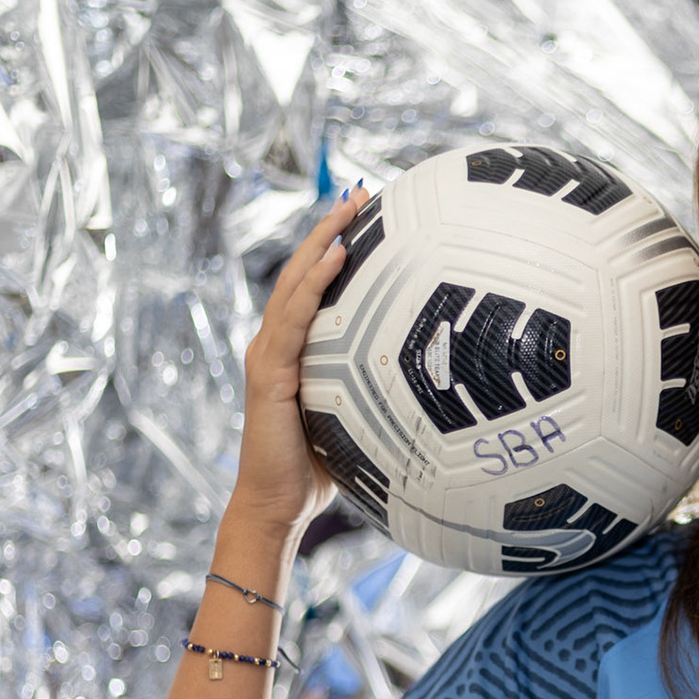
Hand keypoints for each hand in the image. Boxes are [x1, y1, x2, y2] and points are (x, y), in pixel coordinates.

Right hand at [228, 186, 368, 538]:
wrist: (279, 506)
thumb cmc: (319, 468)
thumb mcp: (354, 417)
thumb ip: (374, 390)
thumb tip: (430, 379)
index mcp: (294, 350)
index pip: (313, 287)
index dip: (334, 247)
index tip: (364, 214)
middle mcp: (275, 343)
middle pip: (301, 271)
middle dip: (329, 227)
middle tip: (359, 191)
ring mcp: (268, 355)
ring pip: (294, 284)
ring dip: (322, 241)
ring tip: (349, 207)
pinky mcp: (268, 373)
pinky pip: (295, 319)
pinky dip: (315, 284)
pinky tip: (337, 257)